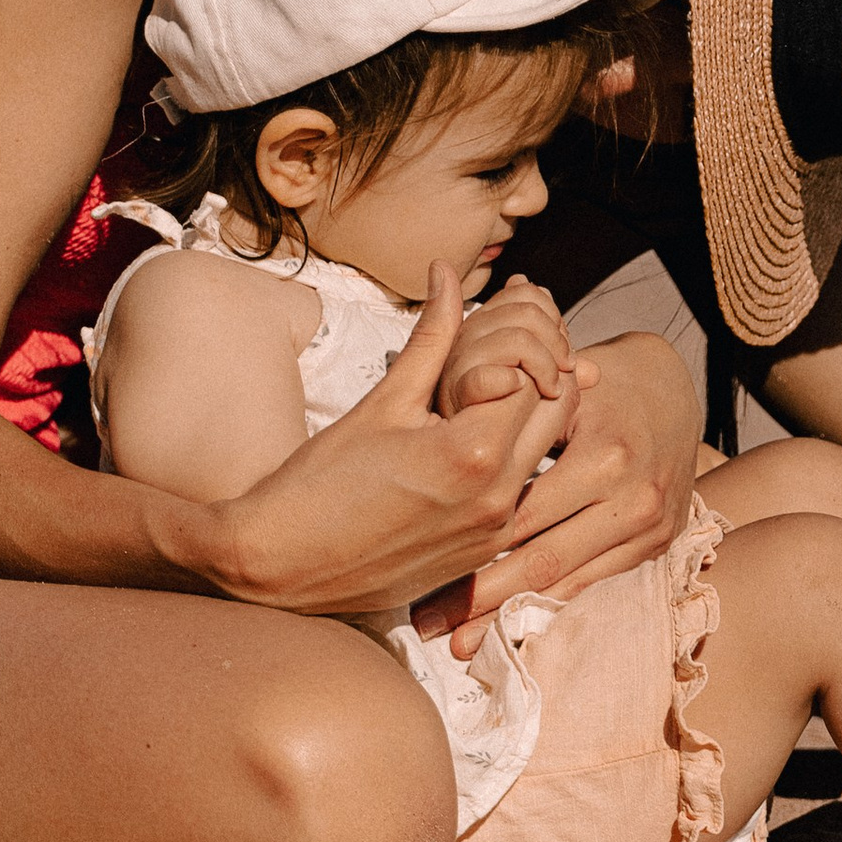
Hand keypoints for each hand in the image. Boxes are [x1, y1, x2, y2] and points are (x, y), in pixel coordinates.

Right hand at [194, 264, 582, 624]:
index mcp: (474, 453)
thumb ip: (431, 338)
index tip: (494, 322)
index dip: (519, 335)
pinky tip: (478, 437)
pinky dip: (516, 456)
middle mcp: (499, 498)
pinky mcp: (487, 553)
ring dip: (533, 411)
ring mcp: (497, 531)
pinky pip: (525, 490)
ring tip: (489, 389)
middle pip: (558, 408)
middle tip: (502, 346)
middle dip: (540, 365)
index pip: (533, 369)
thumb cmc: (319, 484)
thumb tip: (446, 274)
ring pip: (549, 451)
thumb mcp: (381, 402)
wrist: (283, 567)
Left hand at [442, 331, 700, 651]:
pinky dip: (549, 609)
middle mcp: (633, 499)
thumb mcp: (558, 392)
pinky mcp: (657, 547)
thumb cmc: (599, 384)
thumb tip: (448, 463)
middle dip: (482, 600)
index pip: (524, 518)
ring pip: (567, 585)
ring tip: (461, 644)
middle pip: (543, 562)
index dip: (470, 553)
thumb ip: (511, 426)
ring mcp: (651, 530)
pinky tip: (511, 632)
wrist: (674, 390)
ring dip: (511, 618)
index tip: (423, 581)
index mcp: (605, 456)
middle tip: (430, 627)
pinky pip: (595, 586)